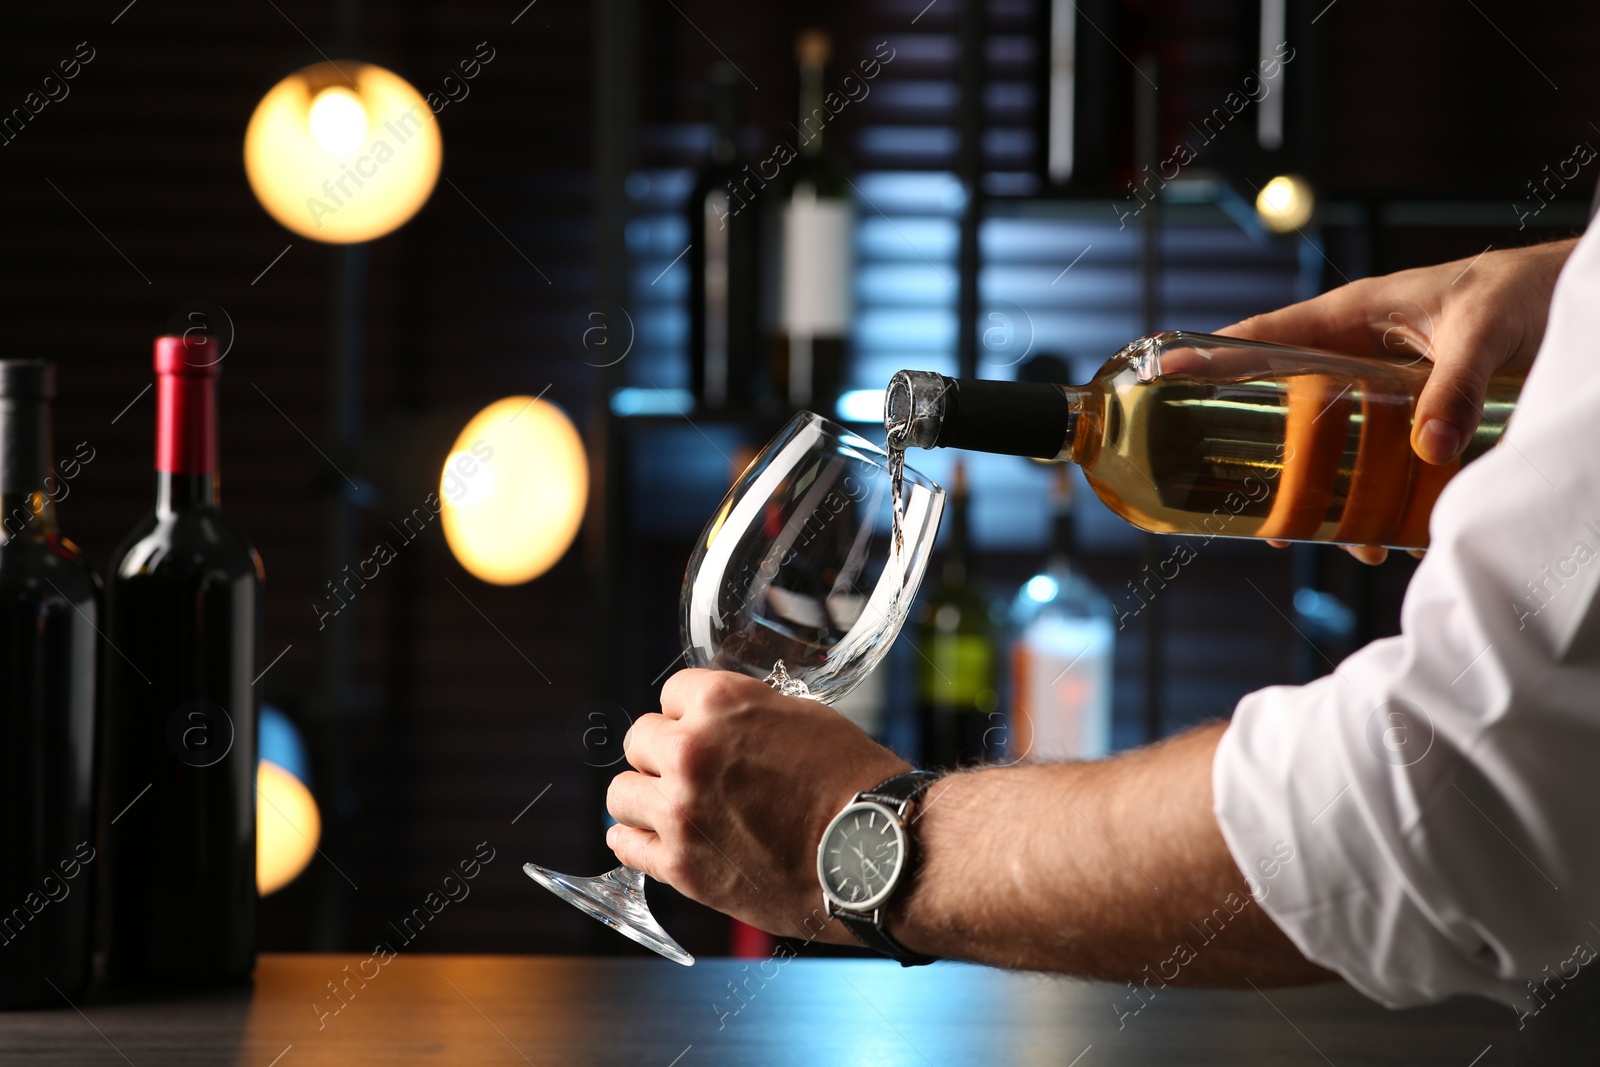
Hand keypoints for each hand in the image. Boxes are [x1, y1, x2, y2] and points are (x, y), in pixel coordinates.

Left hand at [606, 669, 911, 942]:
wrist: (873, 853)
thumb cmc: (850, 783)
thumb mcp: (800, 716)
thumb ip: (744, 715)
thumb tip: (714, 722)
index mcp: (722, 703)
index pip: (671, 694)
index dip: (691, 715)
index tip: (704, 735)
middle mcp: (691, 750)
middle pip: (639, 740)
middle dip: (663, 755)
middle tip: (694, 777)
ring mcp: (680, 809)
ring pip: (622, 793)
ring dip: (646, 798)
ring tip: (675, 811)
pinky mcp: (680, 864)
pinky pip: (625, 844)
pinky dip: (638, 841)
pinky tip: (658, 840)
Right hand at [1219, 238, 1575, 563]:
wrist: (1570, 302)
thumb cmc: (1520, 291)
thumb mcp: (1482, 330)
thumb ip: (1453, 385)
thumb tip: (1426, 448)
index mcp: (1350, 317)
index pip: (1264, 337)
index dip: (1210, 357)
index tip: (1163, 377)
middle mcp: (1355, 354)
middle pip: (1283, 406)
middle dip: (1264, 457)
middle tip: (1246, 502)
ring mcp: (1380, 387)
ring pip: (1330, 445)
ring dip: (1328, 494)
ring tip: (1335, 540)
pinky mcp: (1411, 415)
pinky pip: (1376, 462)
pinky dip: (1378, 501)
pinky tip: (1388, 537)